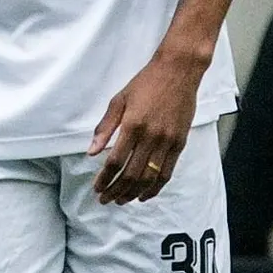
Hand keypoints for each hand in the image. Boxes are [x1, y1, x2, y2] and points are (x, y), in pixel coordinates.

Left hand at [88, 52, 206, 203]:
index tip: (96, 188)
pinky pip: (168, 172)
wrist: (178, 72)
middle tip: (105, 200)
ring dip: (134, 193)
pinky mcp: (180, 143)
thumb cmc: (145, 83)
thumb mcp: (119, 100)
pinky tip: (145, 194)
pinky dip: (156, 187)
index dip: (104, 178)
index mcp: (133, 125)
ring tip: (122, 200)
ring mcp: (168, 141)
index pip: (115, 161)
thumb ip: (105, 127)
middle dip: (116, 190)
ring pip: (150, 177)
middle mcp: (151, 136)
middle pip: (131, 174)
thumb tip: (91, 151)